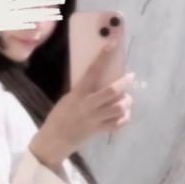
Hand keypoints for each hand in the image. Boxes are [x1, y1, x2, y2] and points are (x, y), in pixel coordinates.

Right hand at [30, 40, 133, 164]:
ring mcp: (95, 119)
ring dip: (127, 101)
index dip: (103, 56)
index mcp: (78, 94)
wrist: (54, 140)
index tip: (113, 43)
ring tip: (127, 98)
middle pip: (112, 92)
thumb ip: (82, 89)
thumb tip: (97, 76)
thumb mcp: (68, 98)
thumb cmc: (59, 116)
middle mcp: (88, 105)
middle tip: (130, 77)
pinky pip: (118, 123)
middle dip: (125, 83)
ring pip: (119, 108)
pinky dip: (125, 117)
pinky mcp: (99, 131)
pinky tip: (124, 113)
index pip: (93, 70)